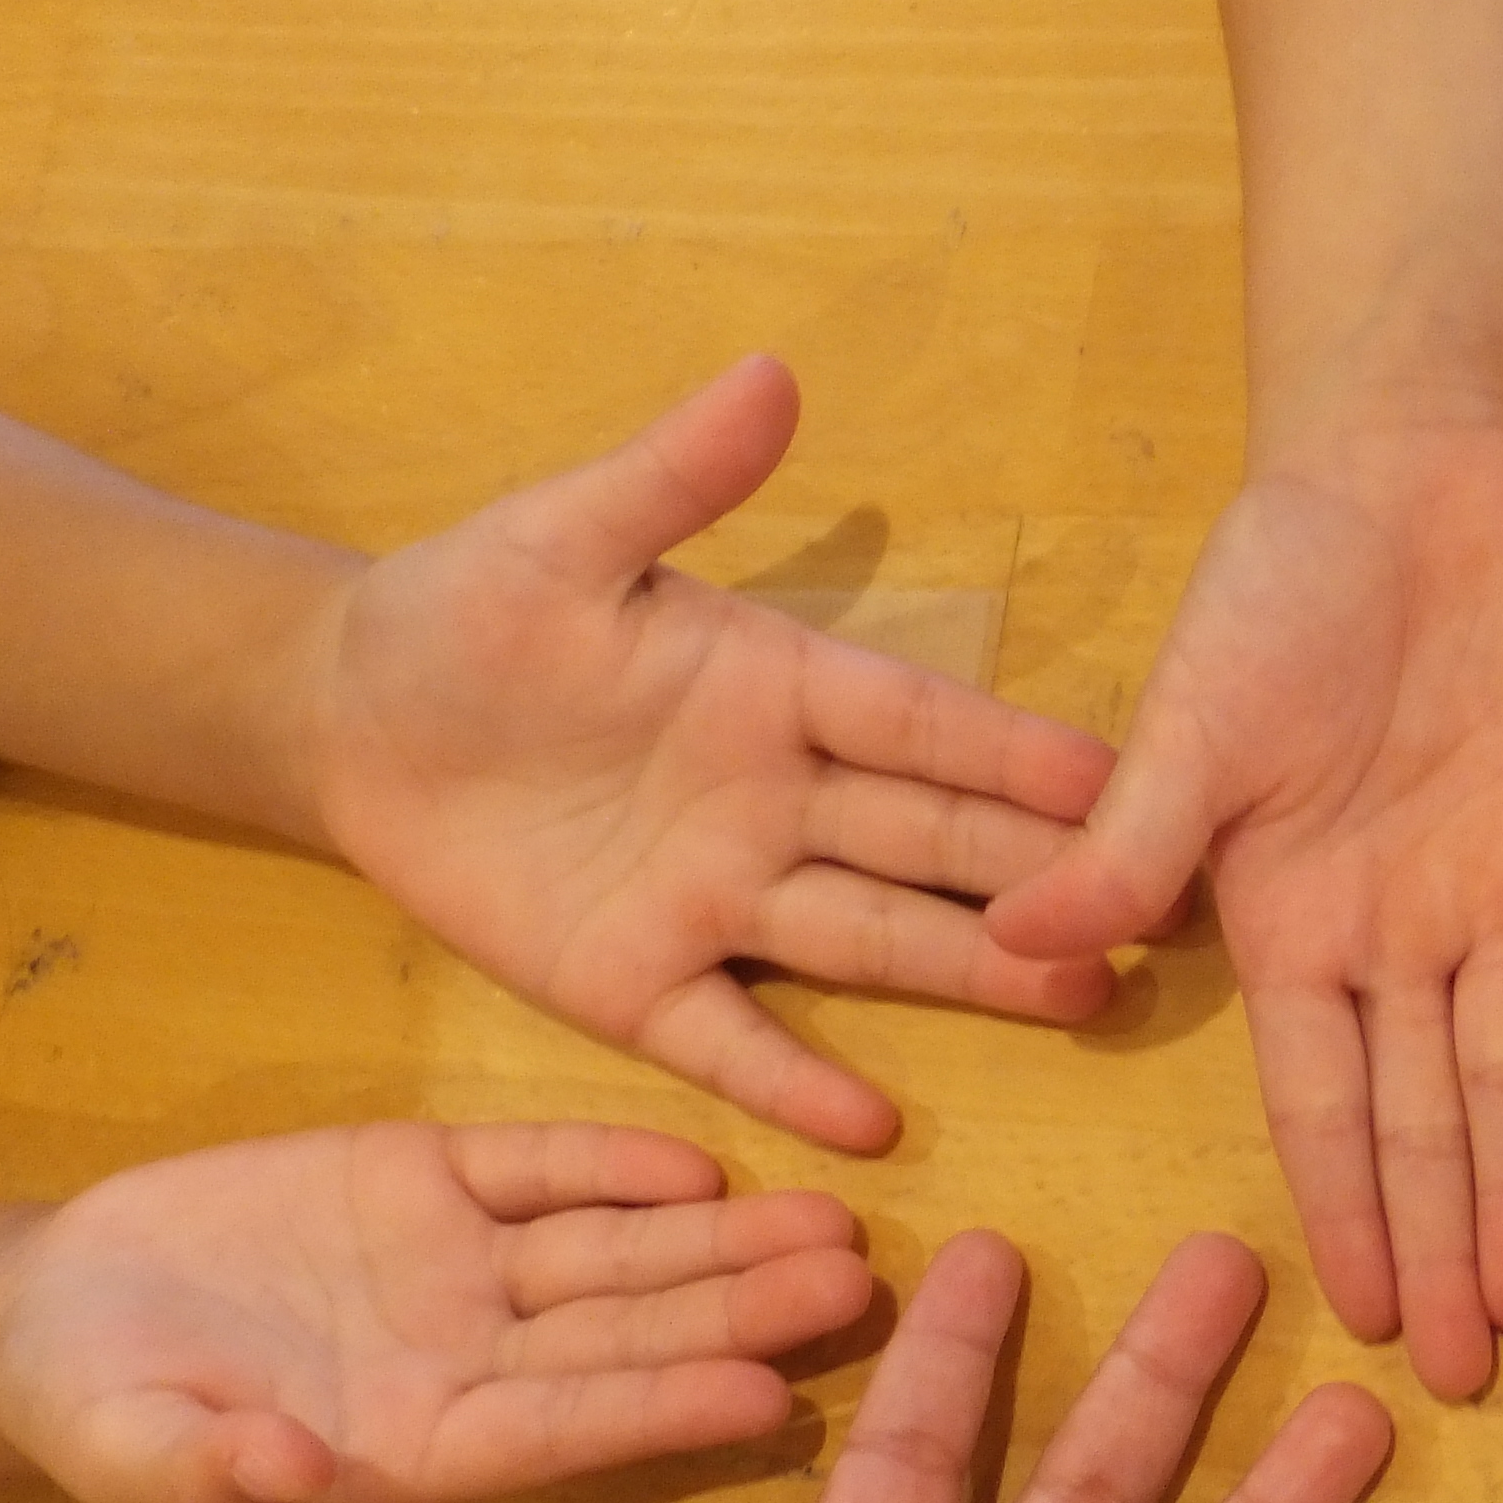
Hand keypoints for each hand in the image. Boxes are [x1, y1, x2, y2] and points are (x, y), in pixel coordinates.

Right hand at [0, 1123, 864, 1502]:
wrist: (56, 1315)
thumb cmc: (103, 1414)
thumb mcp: (138, 1454)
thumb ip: (213, 1469)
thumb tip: (290, 1470)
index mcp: (423, 1451)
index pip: (568, 1431)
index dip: (663, 1413)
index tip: (767, 1399)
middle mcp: (469, 1363)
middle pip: (627, 1339)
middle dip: (740, 1313)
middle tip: (856, 1289)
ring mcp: (457, 1270)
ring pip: (611, 1254)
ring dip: (718, 1241)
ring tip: (833, 1221)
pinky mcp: (425, 1181)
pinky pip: (536, 1169)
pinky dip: (609, 1161)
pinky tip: (700, 1161)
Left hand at [303, 357, 1124, 1152]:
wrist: (350, 721)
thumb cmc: (466, 612)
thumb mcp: (561, 535)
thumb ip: (671, 477)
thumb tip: (772, 377)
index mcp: (772, 686)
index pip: (916, 721)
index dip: (1009, 750)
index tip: (1114, 779)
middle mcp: (773, 800)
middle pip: (923, 843)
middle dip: (1034, 877)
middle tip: (1151, 914)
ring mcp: (714, 899)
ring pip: (866, 941)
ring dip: (968, 973)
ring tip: (1076, 998)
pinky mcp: (637, 982)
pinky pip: (726, 1038)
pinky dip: (792, 1081)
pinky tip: (872, 1125)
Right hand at [985, 425, 1502, 1399]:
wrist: (1405, 472)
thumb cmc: (1275, 586)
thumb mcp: (1191, 717)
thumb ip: (1131, 842)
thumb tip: (1017, 936)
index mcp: (1291, 929)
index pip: (1322, 1102)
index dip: (1346, 1209)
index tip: (1361, 1317)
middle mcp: (1395, 940)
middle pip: (1428, 1117)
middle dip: (1447, 1242)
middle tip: (1471, 1369)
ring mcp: (1490, 896)